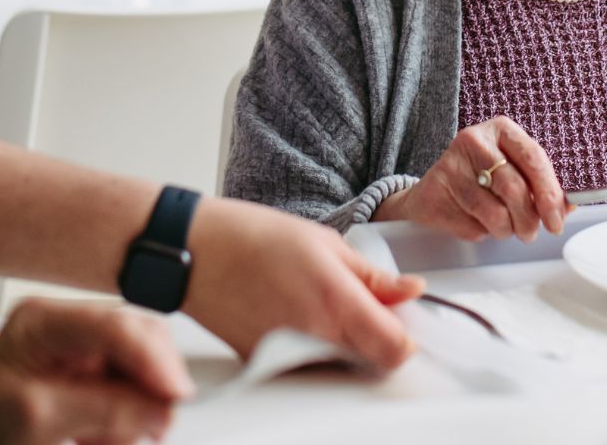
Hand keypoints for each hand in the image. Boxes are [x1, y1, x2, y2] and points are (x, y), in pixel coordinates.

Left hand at [0, 299, 191, 444]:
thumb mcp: (33, 418)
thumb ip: (99, 409)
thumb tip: (158, 407)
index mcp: (43, 321)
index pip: (114, 325)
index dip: (152, 358)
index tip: (173, 393)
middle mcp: (69, 327)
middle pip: (139, 339)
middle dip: (154, 382)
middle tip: (159, 421)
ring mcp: (83, 350)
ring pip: (143, 366)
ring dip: (141, 406)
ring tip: (113, 438)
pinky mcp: (93, 375)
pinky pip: (133, 389)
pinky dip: (130, 417)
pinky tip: (105, 437)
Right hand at [182, 197, 424, 370]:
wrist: (195, 254)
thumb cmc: (253, 239)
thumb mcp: (326, 243)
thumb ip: (373, 277)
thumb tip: (411, 290)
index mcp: (336, 305)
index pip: (396, 351)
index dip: (407, 339)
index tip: (401, 322)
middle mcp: (315, 340)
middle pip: (372, 363)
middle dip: (378, 340)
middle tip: (364, 307)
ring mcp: (289, 358)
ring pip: (341, 368)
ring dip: (347, 346)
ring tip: (322, 305)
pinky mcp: (268, 367)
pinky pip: (308, 367)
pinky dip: (315, 348)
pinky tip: (298, 315)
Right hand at [372, 116, 569, 241]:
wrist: (435, 189)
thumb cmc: (481, 179)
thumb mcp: (512, 170)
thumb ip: (540, 185)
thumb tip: (568, 207)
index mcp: (501, 129)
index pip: (534, 158)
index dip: (549, 193)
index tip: (556, 220)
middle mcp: (474, 140)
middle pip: (514, 188)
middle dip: (528, 219)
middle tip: (530, 233)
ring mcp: (452, 164)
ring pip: (494, 212)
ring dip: (505, 230)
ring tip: (502, 227)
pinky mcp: (435, 190)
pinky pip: (471, 225)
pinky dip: (480, 232)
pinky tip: (474, 221)